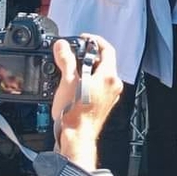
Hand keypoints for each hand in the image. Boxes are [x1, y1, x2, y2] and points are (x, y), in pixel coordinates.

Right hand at [51, 35, 122, 170]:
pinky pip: (100, 85)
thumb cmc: (75, 113)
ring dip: (89, 68)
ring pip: (102, 74)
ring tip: (73, 69)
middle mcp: (114, 85)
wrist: (77, 136)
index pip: (107, 49)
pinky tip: (77, 84)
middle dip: (89, 55)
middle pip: (105, 62)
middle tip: (75, 53)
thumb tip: (62, 46)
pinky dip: (90, 80)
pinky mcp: (106, 103)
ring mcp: (111, 95)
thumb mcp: (67, 81)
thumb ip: (66, 60)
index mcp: (108, 76)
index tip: (84, 39)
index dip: (95, 41)